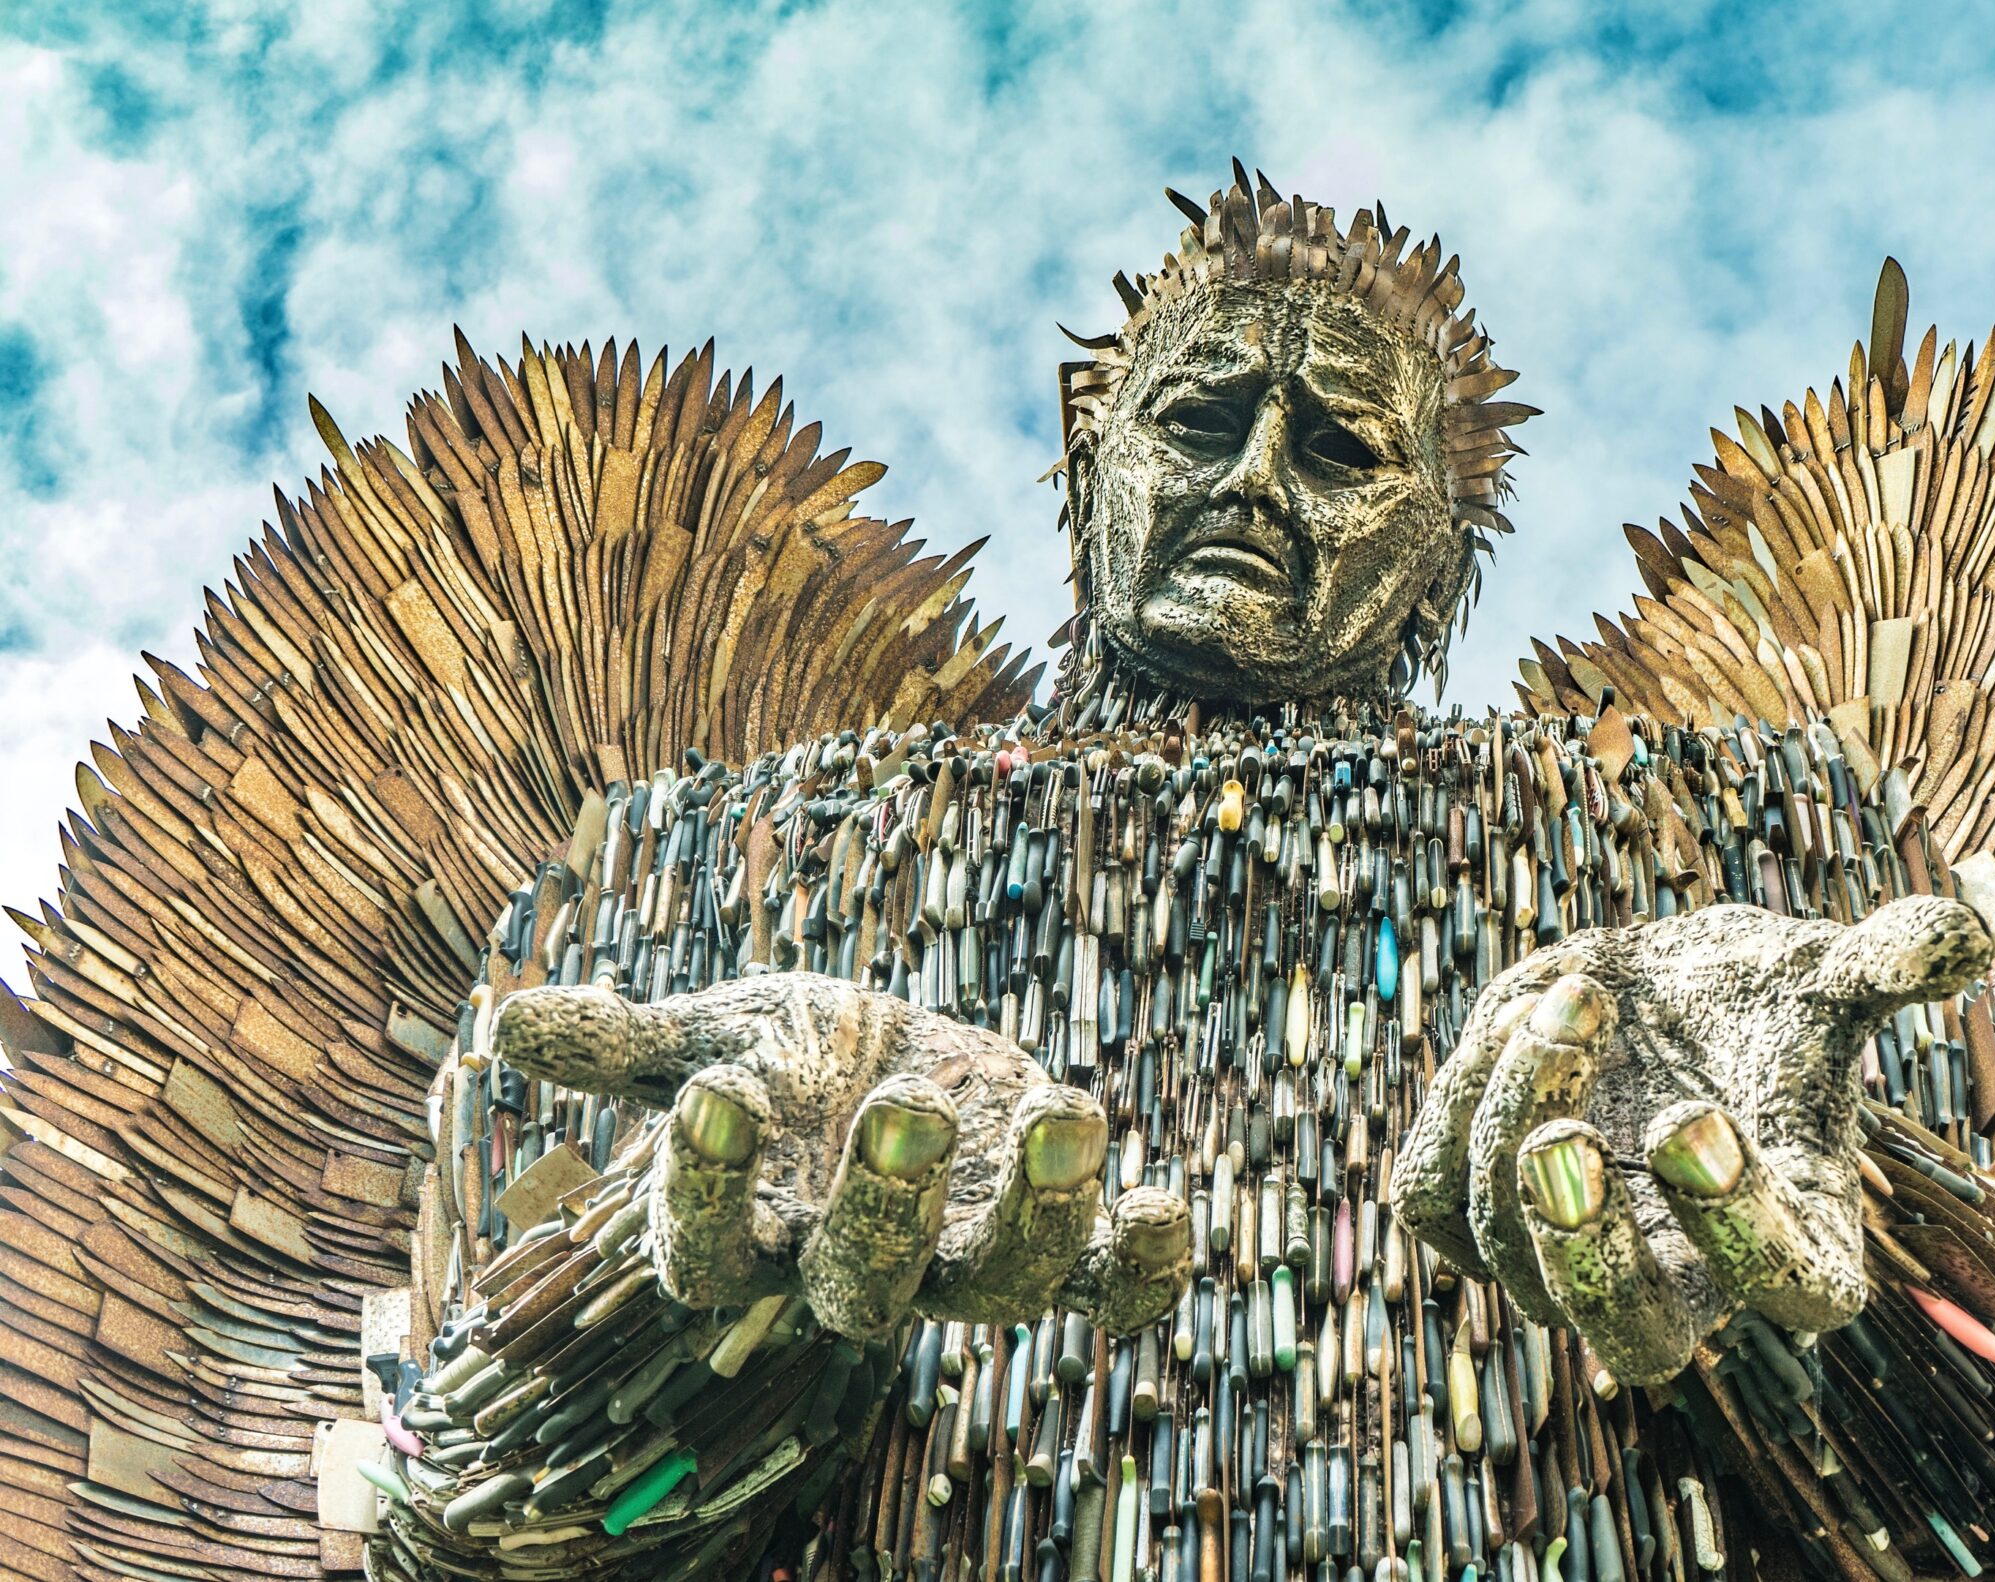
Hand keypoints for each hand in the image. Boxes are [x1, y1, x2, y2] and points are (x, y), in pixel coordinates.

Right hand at [492, 972, 1188, 1339]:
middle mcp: (851, 1268)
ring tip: (1068, 1108)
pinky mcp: (1053, 1236)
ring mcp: (960, 1259)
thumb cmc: (787, 1061)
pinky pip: (1109, 1287)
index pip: (703, 1254)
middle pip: (859, 1285)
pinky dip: (1144, 1260)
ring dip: (1043, 1212)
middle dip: (887, 1203)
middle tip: (908, 1108)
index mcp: (749, 1230)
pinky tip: (1165, 1198)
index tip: (718, 1092)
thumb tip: (510, 1025)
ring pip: (1001, 1286)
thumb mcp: (710, 1031)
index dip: (704, 1189)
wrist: (889, 1063)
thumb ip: (626, 1044)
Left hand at [1392, 896, 1989, 1385]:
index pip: (1787, 1288)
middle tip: (1561, 1144)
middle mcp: (1681, 1281)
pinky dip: (1464, 1107)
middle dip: (1587, 1251)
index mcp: (1796, 1244)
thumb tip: (1965, 934)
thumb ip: (1888, 962)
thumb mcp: (1826, 976)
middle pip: (1631, 1335)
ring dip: (1523, 1112)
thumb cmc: (1761, 1004)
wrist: (1662, 995)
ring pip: (1512, 1241)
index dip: (1740, 1225)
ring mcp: (1568, 1259)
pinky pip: (1435, 1196)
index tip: (1696, 1119)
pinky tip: (1516, 1020)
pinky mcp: (1476, 1212)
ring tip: (1582, 996)